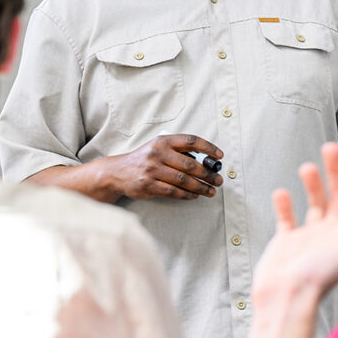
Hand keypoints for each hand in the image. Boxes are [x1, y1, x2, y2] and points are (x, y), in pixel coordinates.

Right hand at [105, 134, 224, 199]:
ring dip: (201, 187)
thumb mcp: (158, 147)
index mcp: (163, 141)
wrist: (117, 172)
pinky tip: (195, 195)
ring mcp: (152, 170)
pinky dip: (187, 195)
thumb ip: (177, 151)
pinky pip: (173, 191)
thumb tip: (206, 161)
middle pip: (190, 164)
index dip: (208, 147)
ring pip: (183, 180)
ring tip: (211, 191)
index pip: (190, 141)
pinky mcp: (148, 185)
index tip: (220, 156)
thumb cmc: (144, 159)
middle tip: (219, 180)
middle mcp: (158, 153)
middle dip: (208, 174)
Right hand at [251, 143, 337, 307]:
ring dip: (312, 184)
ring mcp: (311, 238)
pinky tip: (281, 193)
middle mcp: (335, 234)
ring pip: (315, 203)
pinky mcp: (288, 242)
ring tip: (306, 167)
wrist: (286, 298)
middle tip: (331, 147)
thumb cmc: (323, 276)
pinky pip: (288, 218)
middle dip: (336, 171)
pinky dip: (284, 204)